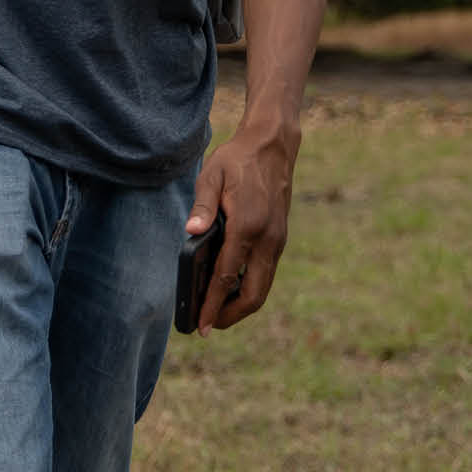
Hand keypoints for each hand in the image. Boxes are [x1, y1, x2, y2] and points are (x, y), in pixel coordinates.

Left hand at [185, 124, 298, 331]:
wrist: (272, 145)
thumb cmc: (238, 159)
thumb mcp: (212, 175)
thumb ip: (202, 206)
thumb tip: (191, 233)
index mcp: (248, 225)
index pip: (228, 277)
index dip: (212, 305)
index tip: (200, 326)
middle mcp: (268, 239)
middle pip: (253, 295)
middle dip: (230, 316)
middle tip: (207, 324)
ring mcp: (277, 241)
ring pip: (263, 288)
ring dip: (241, 305)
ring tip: (216, 311)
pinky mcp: (280, 239)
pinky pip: (266, 274)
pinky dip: (249, 288)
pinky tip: (231, 287)